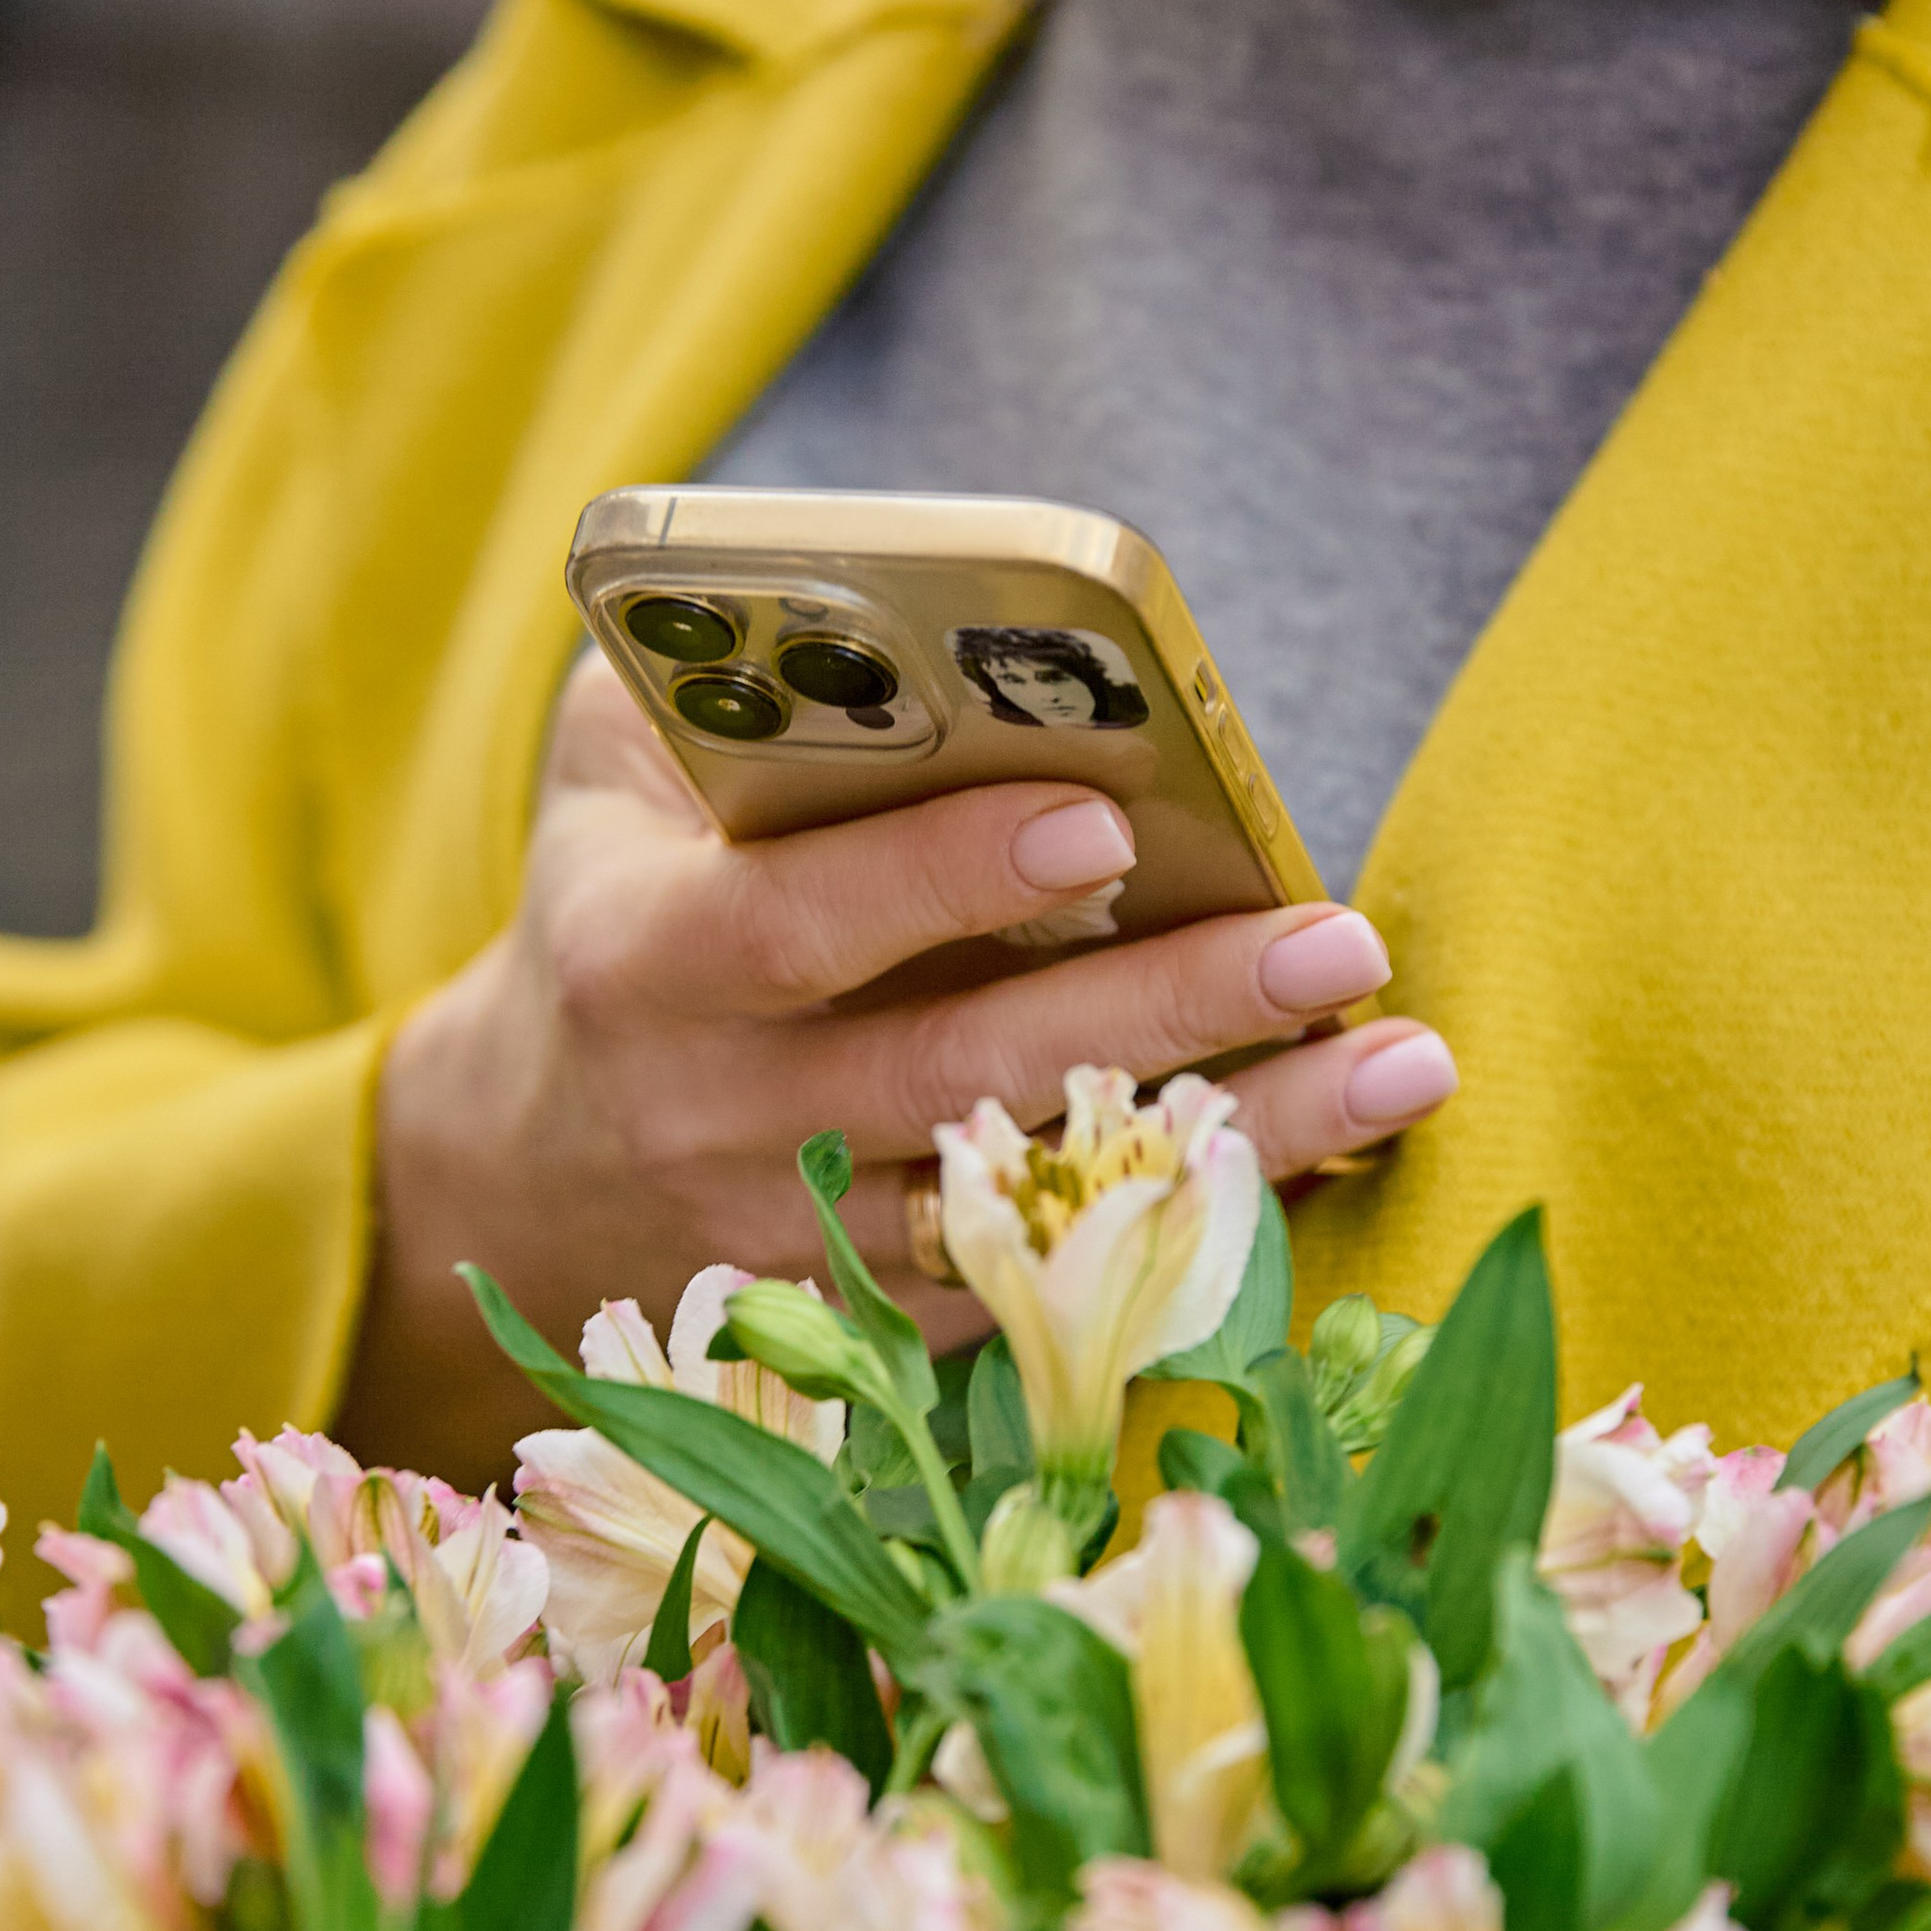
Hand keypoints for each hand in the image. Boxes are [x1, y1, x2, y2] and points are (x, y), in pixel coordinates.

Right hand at [340, 652, 1457, 1480]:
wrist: (529, 1165)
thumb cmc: (616, 904)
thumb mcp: (610, 767)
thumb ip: (726, 678)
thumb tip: (900, 605)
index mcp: (648, 956)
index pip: (805, 920)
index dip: (946, 875)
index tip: (1103, 820)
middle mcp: (722, 1115)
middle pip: (964, 1072)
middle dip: (1165, 1005)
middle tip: (1337, 945)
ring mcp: (800, 1238)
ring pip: (1037, 1201)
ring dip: (1235, 1140)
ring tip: (1402, 1067)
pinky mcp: (869, 1325)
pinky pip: (1049, 1292)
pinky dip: (1196, 1233)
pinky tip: (1331, 1163)